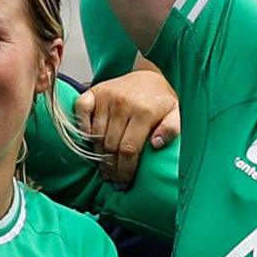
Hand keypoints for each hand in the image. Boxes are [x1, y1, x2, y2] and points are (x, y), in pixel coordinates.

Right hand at [78, 69, 179, 187]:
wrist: (147, 74)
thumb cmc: (160, 99)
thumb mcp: (175, 113)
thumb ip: (172, 129)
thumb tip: (157, 144)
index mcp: (144, 111)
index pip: (129, 149)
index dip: (125, 170)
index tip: (125, 182)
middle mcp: (123, 104)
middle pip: (111, 146)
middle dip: (112, 168)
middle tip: (113, 180)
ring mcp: (106, 97)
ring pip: (96, 135)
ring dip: (98, 155)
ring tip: (104, 169)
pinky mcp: (93, 92)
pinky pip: (81, 113)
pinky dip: (82, 129)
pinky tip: (90, 143)